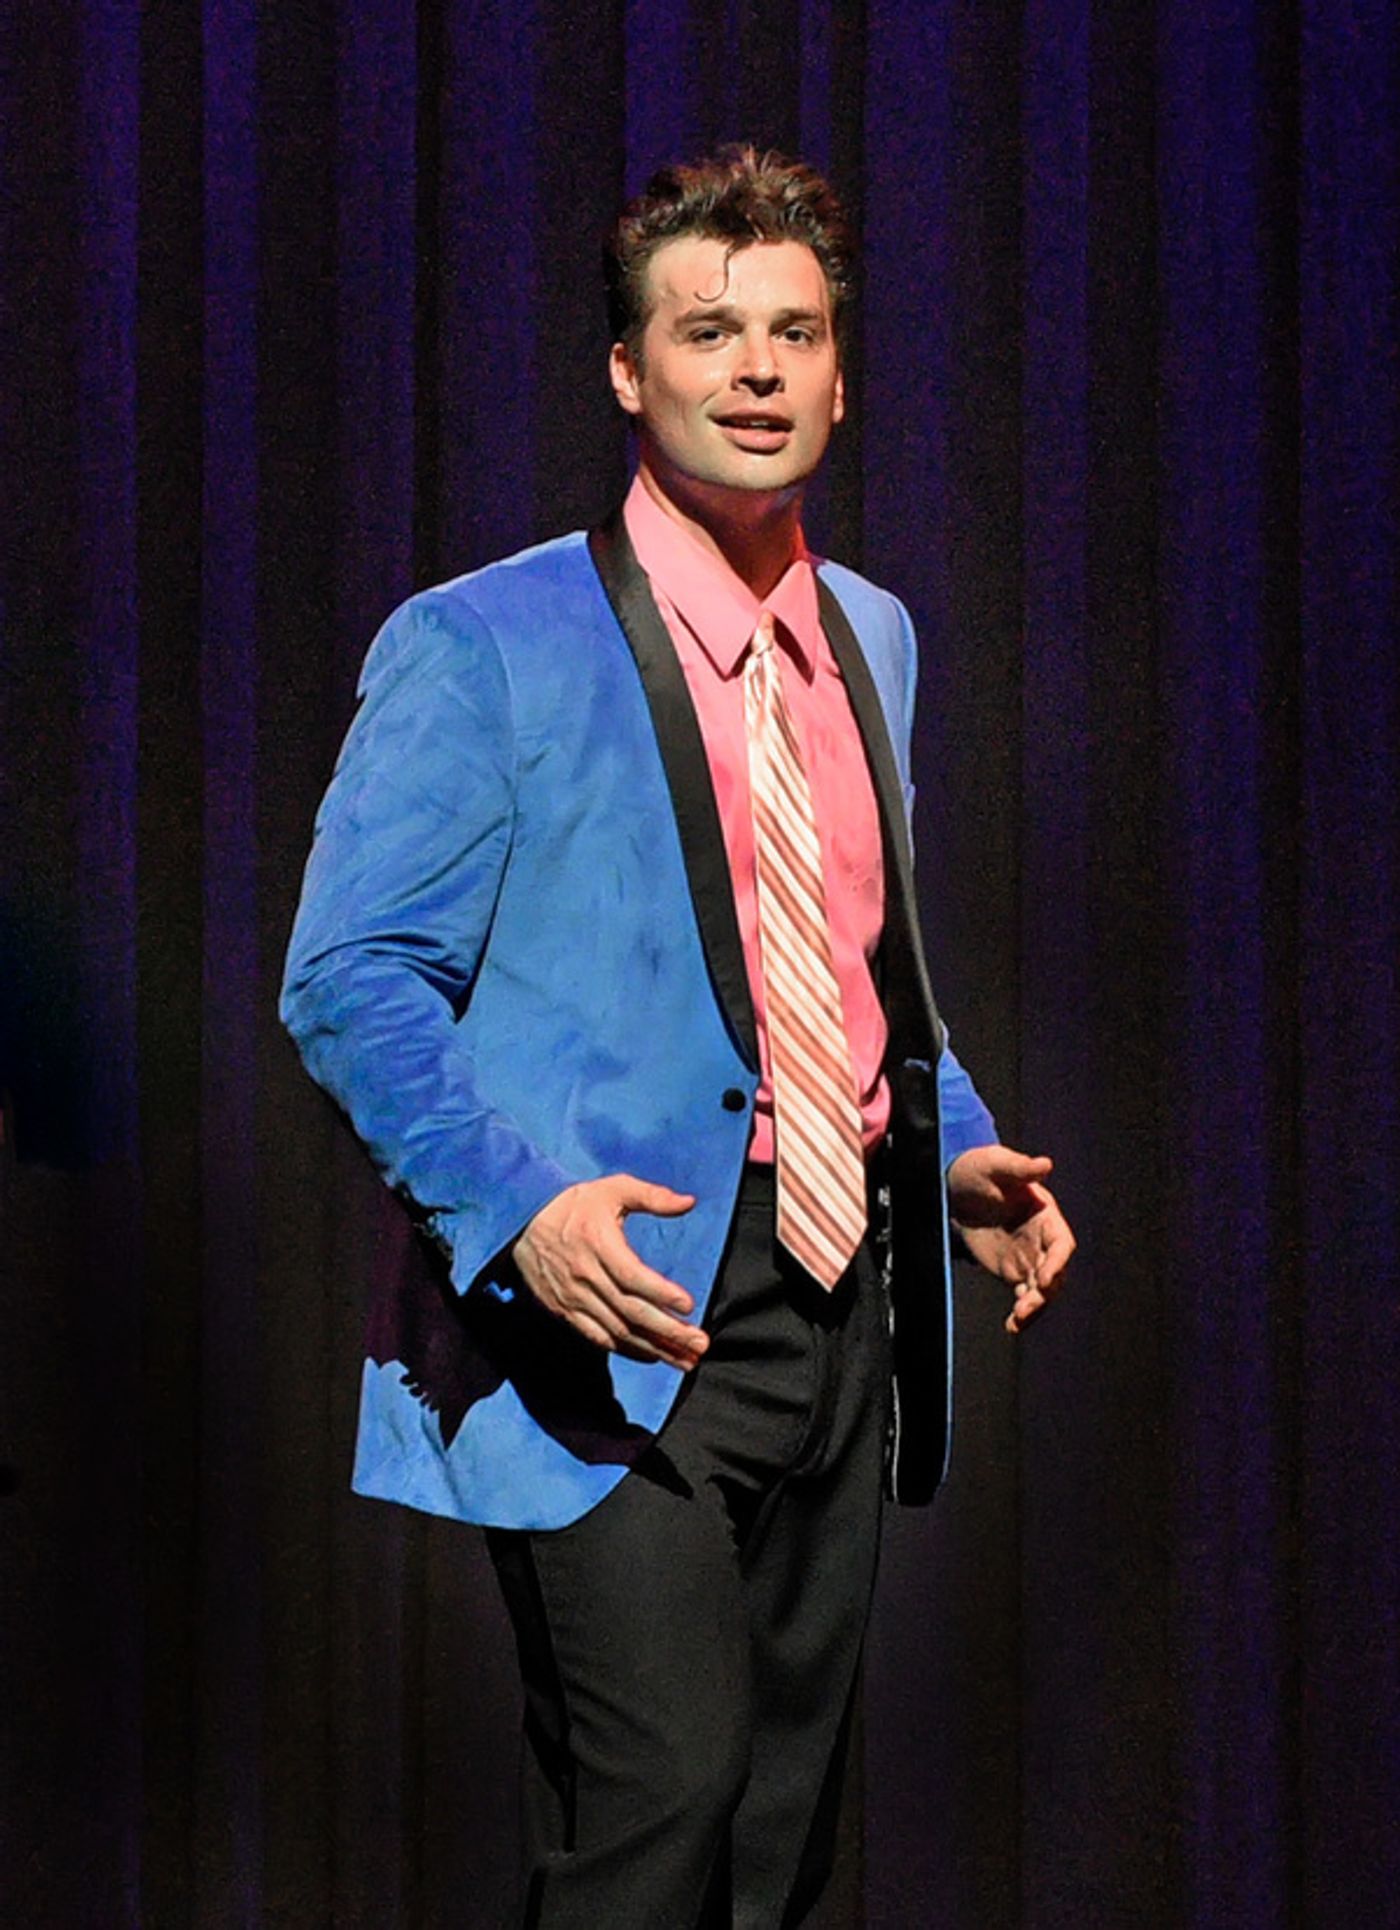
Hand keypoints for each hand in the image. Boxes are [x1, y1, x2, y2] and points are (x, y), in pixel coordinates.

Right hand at [512, 1175, 705, 1368]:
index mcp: (598, 1244)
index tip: (688, 1305)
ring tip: (686, 1360)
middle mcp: (585, 1276)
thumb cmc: (573, 1204)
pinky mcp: (566, 1312)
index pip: (632, 1276)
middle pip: (631, 1311)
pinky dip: (626, 1350)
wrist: (520, 1223)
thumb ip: (651, 1196)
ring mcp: (574, 1298)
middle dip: (668, 1332)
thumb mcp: (612, 1189)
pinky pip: (598, 1338)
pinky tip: (652, 1356)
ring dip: (655, 1348)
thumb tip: (689, 1202)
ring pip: (618, 1331)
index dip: (660, 1293)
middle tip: (700, 1344)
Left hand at [946, 1144, 1075, 1333]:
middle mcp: (1042, 1240)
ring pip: (1041, 1289)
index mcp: (1046, 1215)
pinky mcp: (1012, 1271)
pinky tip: (1012, 1326)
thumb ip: (1020, 1168)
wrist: (955, 1184)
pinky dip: (1021, 1312)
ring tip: (1017, 1321)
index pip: (1061, 1243)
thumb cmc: (980, 1168)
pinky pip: (1023, 1295)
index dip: (1057, 1261)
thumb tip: (1045, 1164)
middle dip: (1045, 1291)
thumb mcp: (997, 1163)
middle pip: (1054, 1272)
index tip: (1045, 1277)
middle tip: (1027, 1306)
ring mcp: (1028, 1258)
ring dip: (1033, 1306)